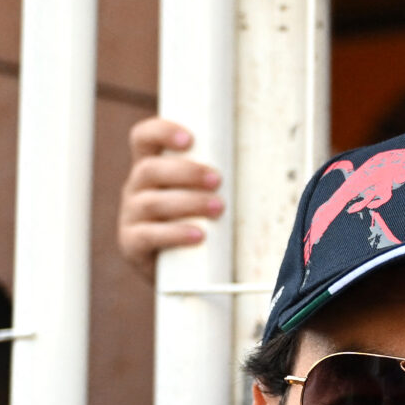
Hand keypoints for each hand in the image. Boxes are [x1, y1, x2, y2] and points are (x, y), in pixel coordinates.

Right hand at [120, 116, 223, 278]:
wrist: (182, 273)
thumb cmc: (203, 224)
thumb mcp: (204, 194)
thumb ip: (220, 177)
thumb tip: (272, 162)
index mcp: (151, 168)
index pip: (144, 138)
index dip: (161, 131)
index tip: (190, 139)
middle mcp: (136, 188)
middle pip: (149, 169)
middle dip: (185, 172)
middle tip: (217, 180)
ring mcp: (131, 217)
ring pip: (151, 202)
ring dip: (188, 202)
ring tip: (218, 208)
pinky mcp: (132, 245)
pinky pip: (148, 236)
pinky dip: (175, 234)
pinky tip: (198, 235)